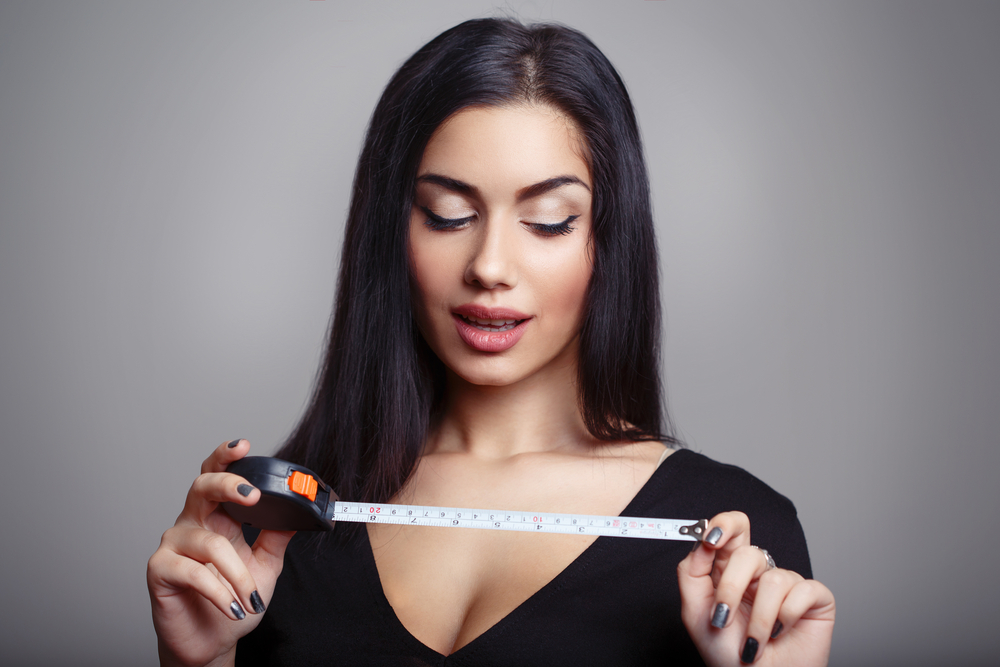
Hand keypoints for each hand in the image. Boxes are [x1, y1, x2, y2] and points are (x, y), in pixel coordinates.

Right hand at [147, 440, 295, 666]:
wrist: (212, 641)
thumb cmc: (234, 599)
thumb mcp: (265, 564)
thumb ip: (277, 535)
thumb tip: (300, 511)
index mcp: (218, 516)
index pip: (218, 474)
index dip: (226, 456)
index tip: (245, 445)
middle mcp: (193, 523)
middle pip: (202, 487)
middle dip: (228, 484)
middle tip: (252, 495)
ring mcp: (173, 544)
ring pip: (210, 543)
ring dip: (238, 575)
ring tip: (252, 599)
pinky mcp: (159, 570)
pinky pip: (194, 573)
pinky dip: (220, 592)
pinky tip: (233, 607)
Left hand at [677, 512, 834, 665]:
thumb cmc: (727, 655)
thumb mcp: (696, 613)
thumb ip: (691, 572)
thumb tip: (700, 540)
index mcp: (730, 570)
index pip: (732, 530)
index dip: (724, 525)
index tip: (711, 539)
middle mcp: (759, 574)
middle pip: (749, 553)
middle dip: (731, 587)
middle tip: (722, 617)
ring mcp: (788, 585)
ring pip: (774, 579)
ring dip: (759, 619)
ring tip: (752, 642)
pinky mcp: (815, 598)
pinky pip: (803, 591)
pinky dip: (786, 617)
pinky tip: (780, 633)